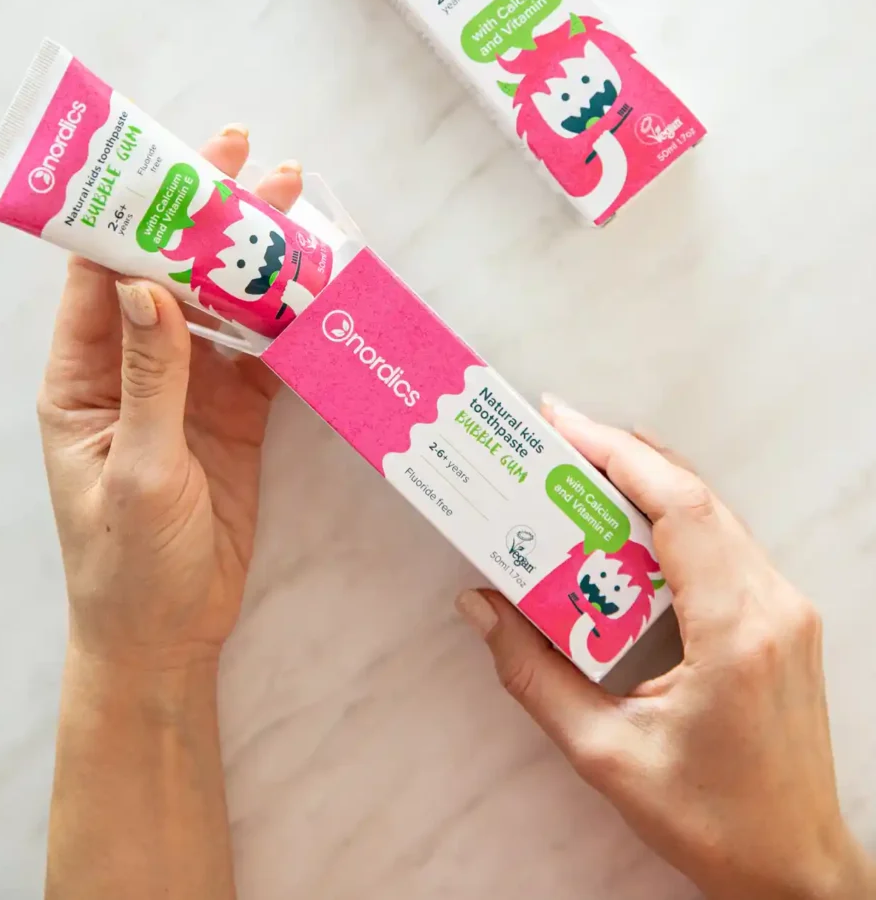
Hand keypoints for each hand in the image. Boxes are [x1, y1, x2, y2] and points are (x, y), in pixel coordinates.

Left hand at [38, 125, 299, 671]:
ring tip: (297, 202)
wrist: (169, 640)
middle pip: (171, 274)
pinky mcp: (234, 416)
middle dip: (209, 217)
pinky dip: (289, 316)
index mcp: (84, 377)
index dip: (136, 214)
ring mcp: (188, 390)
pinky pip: (262, 351)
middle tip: (253, 159)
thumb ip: (150, 377)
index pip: (103, 275)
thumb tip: (147, 284)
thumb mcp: (137, 469)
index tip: (176, 164)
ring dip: (256, 256)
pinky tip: (318, 278)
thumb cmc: (128, 564)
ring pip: (222, 304)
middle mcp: (133, 369)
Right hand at [457, 402, 874, 899]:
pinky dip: (676, 518)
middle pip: (695, 495)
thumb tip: (480, 605)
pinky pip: (728, 543)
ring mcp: (789, 609)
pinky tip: (630, 522)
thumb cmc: (711, 823)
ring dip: (650, 482)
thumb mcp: (605, 755)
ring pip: (715, 513)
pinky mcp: (788, 620)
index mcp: (734, 632)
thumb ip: (533, 675)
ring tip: (582, 467)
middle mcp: (773, 605)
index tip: (561, 423)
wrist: (798, 871)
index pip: (678, 507)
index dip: (617, 452)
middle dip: (622, 453)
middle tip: (555, 434)